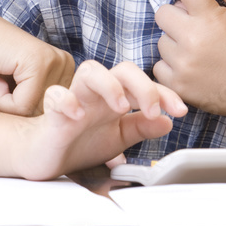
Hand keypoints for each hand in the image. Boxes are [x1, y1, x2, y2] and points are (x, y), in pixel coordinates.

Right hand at [0, 0, 74, 115]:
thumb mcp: (10, 99)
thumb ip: (29, 116)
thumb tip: (45, 140)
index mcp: (62, 71)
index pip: (49, 119)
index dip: (17, 117)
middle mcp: (65, 64)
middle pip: (45, 120)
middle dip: (12, 114)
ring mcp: (56, 61)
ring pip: (35, 116)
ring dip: (4, 108)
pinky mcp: (40, 62)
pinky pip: (23, 107)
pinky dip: (0, 101)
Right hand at [12, 59, 186, 180]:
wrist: (45, 156)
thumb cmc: (78, 142)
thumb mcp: (118, 138)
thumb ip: (141, 128)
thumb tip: (168, 122)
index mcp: (114, 98)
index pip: (143, 84)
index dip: (165, 93)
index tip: (180, 110)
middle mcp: (96, 94)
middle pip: (121, 69)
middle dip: (142, 85)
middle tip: (153, 110)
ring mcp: (74, 99)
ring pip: (90, 70)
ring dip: (109, 85)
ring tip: (120, 108)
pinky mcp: (51, 112)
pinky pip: (55, 95)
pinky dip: (67, 101)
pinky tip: (78, 116)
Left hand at [152, 0, 225, 115]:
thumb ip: (206, 8)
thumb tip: (178, 3)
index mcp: (211, 17)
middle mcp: (194, 39)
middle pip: (162, 14)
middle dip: (174, 18)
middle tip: (191, 28)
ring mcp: (185, 64)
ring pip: (161, 42)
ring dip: (174, 44)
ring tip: (199, 54)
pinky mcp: (180, 85)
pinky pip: (159, 67)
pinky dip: (172, 68)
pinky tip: (192, 70)